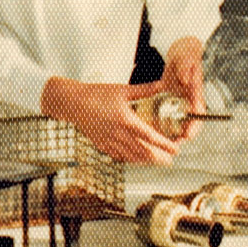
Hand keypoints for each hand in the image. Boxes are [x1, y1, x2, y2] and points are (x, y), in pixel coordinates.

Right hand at [40, 76, 178, 163]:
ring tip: (157, 162)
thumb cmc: (96, 94)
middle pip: (143, 151)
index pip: (150, 136)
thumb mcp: (123, 90)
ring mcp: (109, 141)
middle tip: (170, 160)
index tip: (175, 148)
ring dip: (146, 160)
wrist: (72, 102)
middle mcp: (118, 134)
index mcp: (126, 120)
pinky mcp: (101, 144)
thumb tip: (162, 85)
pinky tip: (135, 159)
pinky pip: (118, 155)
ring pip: (131, 156)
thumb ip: (145, 90)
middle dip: (158, 158)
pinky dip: (129, 159)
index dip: (164, 145)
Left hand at [161, 36, 206, 138]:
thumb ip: (185, 68)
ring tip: (161, 143)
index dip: (194, 126)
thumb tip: (184, 79)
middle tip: (172, 144)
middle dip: (182, 136)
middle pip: (190, 123)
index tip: (188, 135)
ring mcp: (181, 103)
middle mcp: (189, 101)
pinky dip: (163, 124)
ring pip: (179, 123)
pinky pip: (169, 116)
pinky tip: (152, 130)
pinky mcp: (172, 102)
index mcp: (196, 93)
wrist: (181, 54)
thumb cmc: (186, 55)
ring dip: (172, 133)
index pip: (199, 113)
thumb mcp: (186, 59)